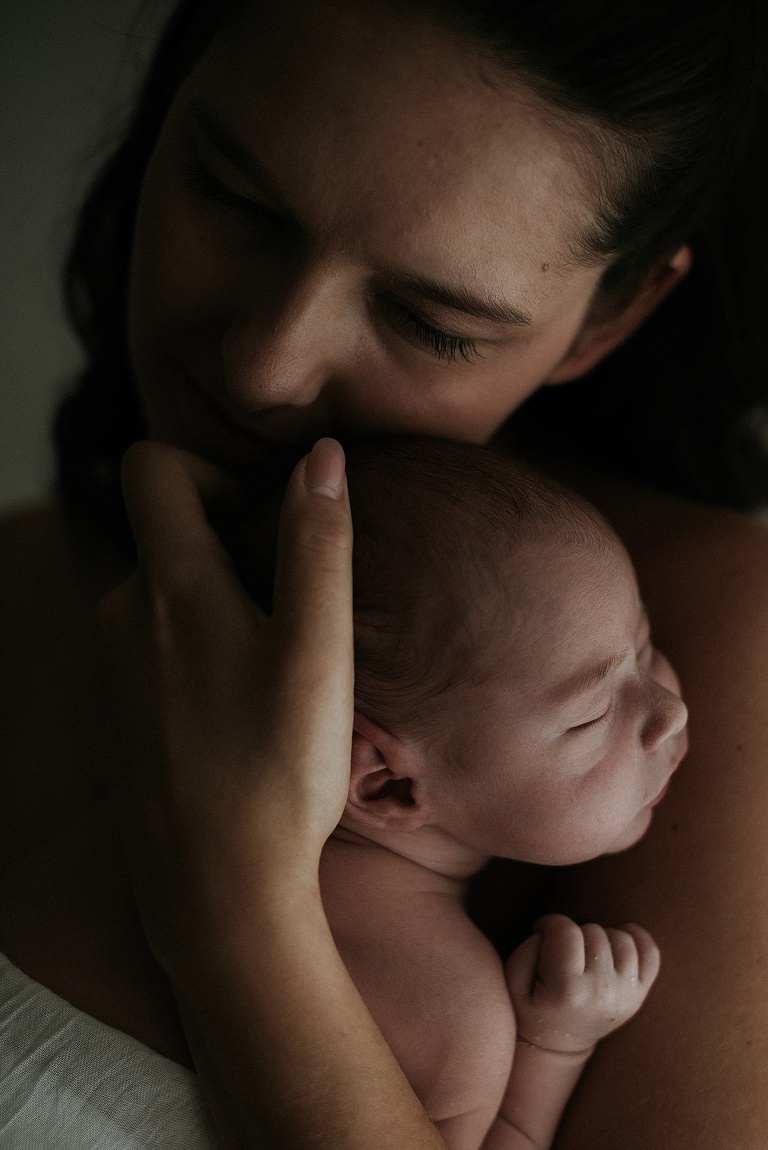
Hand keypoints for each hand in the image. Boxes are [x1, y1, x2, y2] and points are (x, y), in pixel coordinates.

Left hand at [97, 437, 353, 975]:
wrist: (217, 892)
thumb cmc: (275, 770)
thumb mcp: (315, 648)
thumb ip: (317, 545)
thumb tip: (320, 456)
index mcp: (166, 587)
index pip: (151, 467)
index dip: (210, 469)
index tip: (261, 518)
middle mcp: (123, 618)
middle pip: (162, 529)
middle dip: (224, 537)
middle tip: (289, 596)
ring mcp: (117, 670)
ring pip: (163, 591)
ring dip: (216, 597)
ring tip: (277, 655)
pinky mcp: (126, 714)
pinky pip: (157, 644)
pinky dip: (200, 645)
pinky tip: (246, 703)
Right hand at [505, 913, 659, 1054]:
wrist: (557, 1047)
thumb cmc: (531, 1008)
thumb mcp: (512, 982)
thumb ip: (528, 948)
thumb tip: (554, 929)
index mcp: (567, 990)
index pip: (565, 931)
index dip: (550, 922)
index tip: (542, 931)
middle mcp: (601, 992)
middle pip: (593, 931)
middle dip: (573, 932)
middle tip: (561, 949)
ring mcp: (624, 995)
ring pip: (622, 938)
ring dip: (601, 936)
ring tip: (584, 949)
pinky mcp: (638, 995)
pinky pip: (650, 953)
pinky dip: (637, 938)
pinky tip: (616, 940)